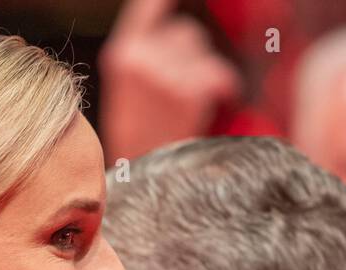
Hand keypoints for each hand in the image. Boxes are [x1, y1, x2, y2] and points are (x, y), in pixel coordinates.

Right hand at [99, 0, 240, 161]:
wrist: (142, 177)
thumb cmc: (139, 135)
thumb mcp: (128, 87)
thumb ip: (144, 52)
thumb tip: (174, 21)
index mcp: (122, 54)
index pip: (148, 5)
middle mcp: (141, 58)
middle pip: (186, 32)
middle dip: (192, 56)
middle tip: (184, 89)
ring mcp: (166, 74)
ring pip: (204, 53)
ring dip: (206, 73)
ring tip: (191, 103)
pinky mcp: (189, 91)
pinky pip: (218, 73)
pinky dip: (223, 85)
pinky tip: (214, 101)